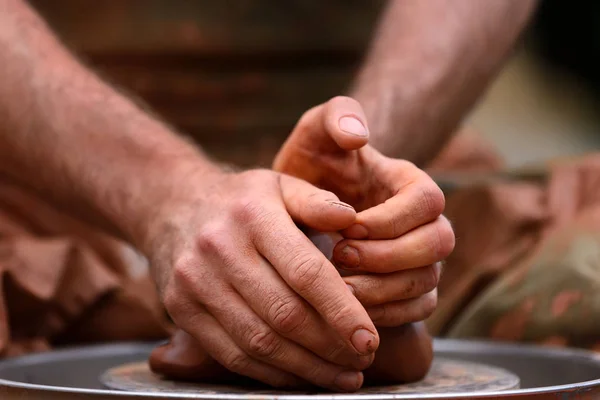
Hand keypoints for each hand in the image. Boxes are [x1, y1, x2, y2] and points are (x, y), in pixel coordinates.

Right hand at [143, 168, 378, 390]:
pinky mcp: (181, 309)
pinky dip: (272, 374)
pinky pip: (232, 354)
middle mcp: (220, 249)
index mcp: (254, 215)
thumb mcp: (279, 185)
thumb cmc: (241, 200)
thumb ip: (317, 202)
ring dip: (306, 368)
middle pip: (284, 314)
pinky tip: (301, 376)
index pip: (305, 273)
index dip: (341, 311)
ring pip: (259, 342)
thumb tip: (354, 221)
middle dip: (330, 347)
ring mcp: (196, 282)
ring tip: (342, 377)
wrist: (173, 206)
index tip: (369, 339)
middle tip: (363, 362)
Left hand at [274, 96, 454, 326]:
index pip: (428, 200)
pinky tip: (349, 307)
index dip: (393, 218)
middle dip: (390, 255)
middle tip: (340, 256)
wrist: (299, 209)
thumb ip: (336, 117)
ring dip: (384, 288)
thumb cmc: (312, 168)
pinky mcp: (409, 288)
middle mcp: (422, 222)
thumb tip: (359, 135)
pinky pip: (418, 308)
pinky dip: (388, 313)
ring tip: (338, 289)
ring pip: (427, 280)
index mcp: (407, 183)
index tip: (349, 226)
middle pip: (439, 243)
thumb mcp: (316, 134)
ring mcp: (419, 257)